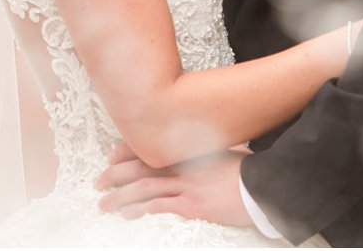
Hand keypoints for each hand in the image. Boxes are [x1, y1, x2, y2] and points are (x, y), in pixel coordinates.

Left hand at [95, 143, 253, 226]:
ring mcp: (186, 185)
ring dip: (120, 196)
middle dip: (115, 174)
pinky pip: (158, 206)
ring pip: (143, 187)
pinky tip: (126, 214)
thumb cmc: (249, 172)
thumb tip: (205, 152)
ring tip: (104, 204)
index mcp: (189, 152)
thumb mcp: (227, 153)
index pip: (152, 148)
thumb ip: (209, 152)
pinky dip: (139, 210)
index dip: (127, 152)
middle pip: (141, 167)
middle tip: (99, 182)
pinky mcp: (191, 205)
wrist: (264, 186)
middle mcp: (183, 166)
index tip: (111, 156)